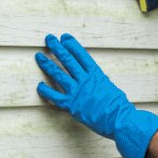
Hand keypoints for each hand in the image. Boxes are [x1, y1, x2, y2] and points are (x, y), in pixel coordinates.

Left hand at [36, 34, 157, 157]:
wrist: (118, 120)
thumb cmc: (118, 106)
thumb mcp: (109, 86)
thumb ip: (97, 80)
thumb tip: (91, 76)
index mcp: (96, 74)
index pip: (81, 54)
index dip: (72, 44)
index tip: (64, 37)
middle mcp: (85, 80)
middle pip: (68, 60)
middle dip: (57, 48)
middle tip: (49, 39)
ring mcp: (77, 92)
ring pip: (58, 74)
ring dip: (47, 64)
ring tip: (39, 56)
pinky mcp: (71, 105)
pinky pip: (55, 96)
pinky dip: (46, 91)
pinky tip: (39, 85)